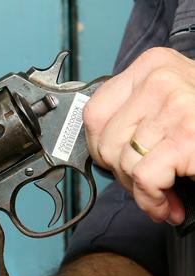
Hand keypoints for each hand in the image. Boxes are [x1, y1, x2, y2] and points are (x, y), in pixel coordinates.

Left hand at [83, 47, 194, 223]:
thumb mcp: (171, 105)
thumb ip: (137, 117)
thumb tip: (100, 153)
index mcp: (152, 66)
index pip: (94, 113)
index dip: (100, 149)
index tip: (117, 164)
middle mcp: (160, 80)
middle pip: (106, 142)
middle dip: (123, 174)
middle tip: (147, 183)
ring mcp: (175, 106)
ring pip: (124, 163)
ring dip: (142, 191)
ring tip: (163, 195)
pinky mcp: (187, 136)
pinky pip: (145, 179)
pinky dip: (153, 200)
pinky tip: (170, 205)